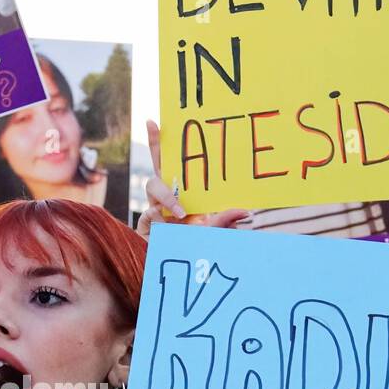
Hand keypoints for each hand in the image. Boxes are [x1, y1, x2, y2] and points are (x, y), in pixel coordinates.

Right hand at [137, 119, 249, 238]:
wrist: (177, 268)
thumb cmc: (194, 250)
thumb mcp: (212, 232)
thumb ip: (225, 221)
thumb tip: (244, 211)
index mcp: (182, 195)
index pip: (174, 165)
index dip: (163, 144)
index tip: (156, 120)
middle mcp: (166, 198)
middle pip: (157, 165)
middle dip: (154, 144)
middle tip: (151, 123)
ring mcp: (154, 210)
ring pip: (153, 186)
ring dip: (166, 196)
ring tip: (179, 213)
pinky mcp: (144, 224)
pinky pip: (149, 213)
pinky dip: (159, 221)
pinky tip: (166, 230)